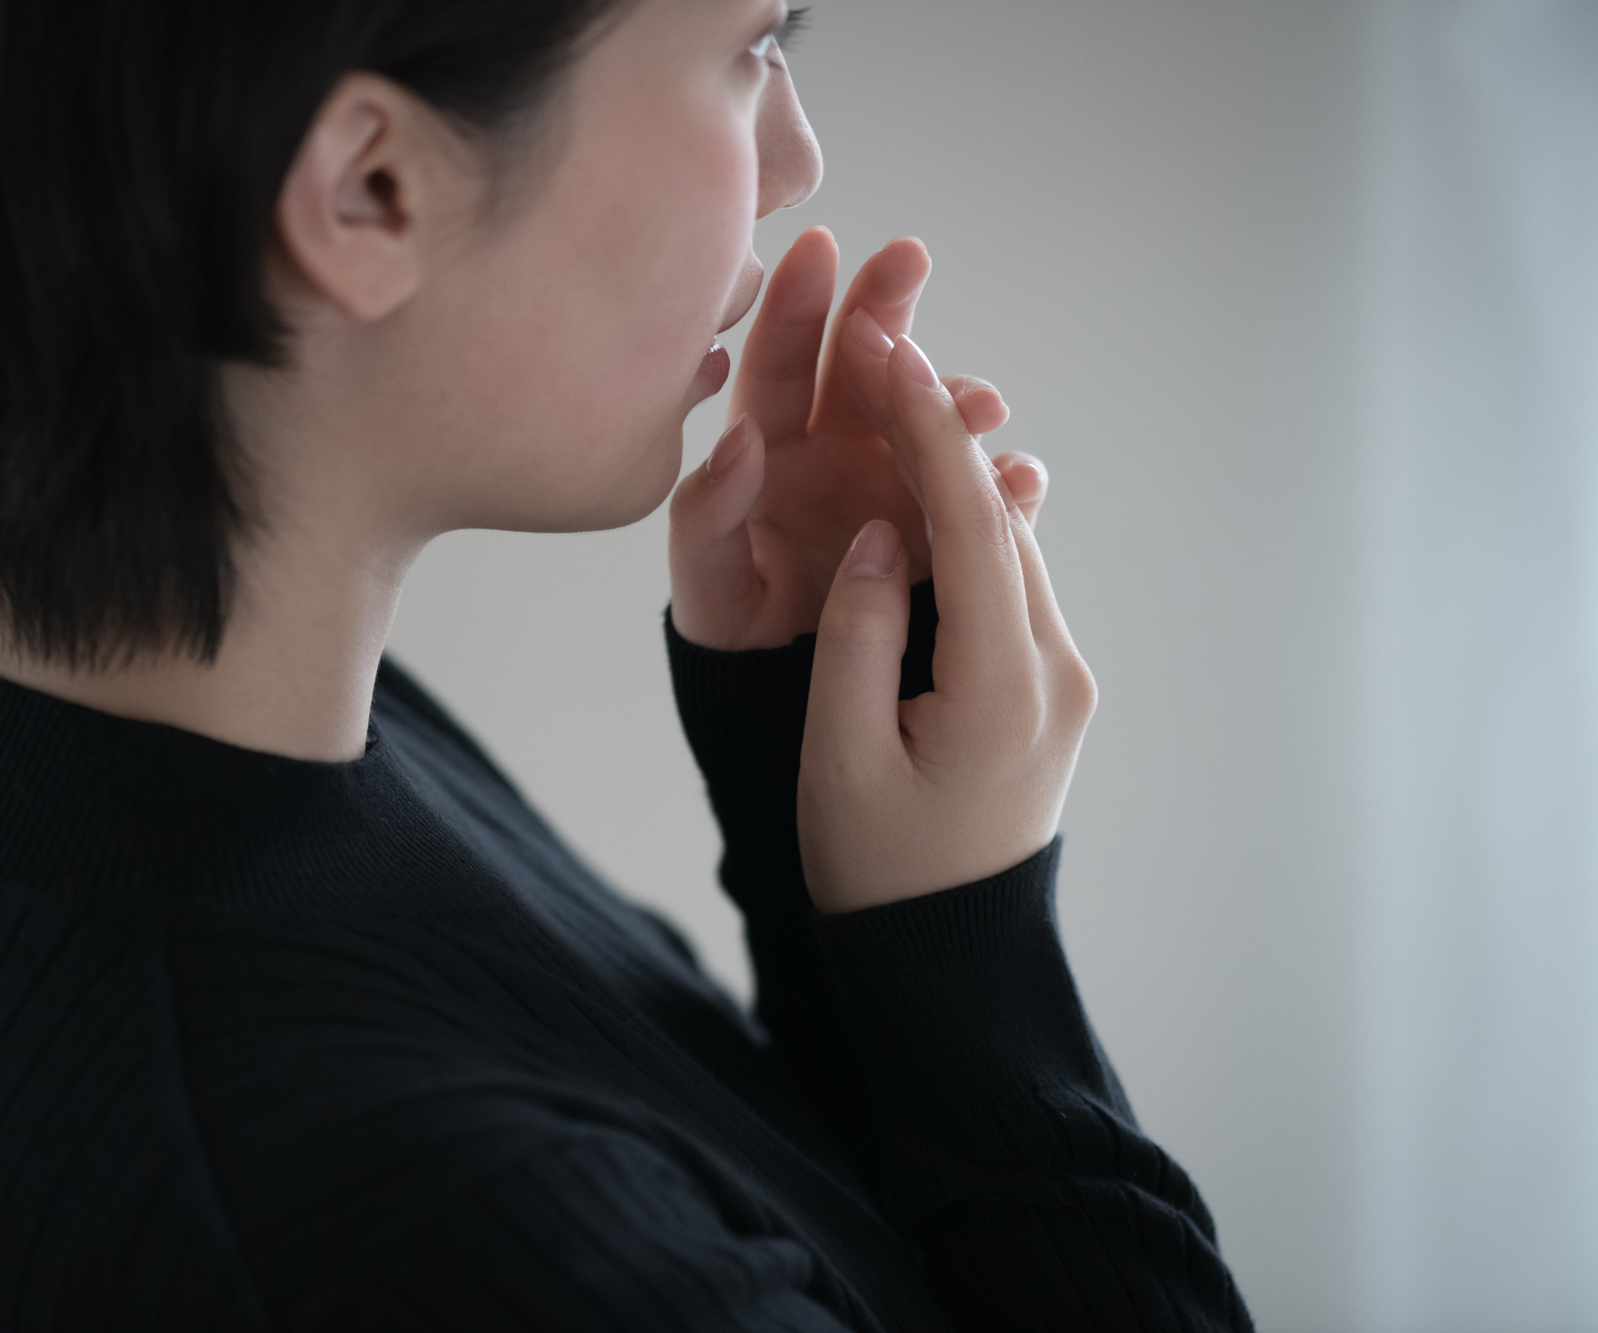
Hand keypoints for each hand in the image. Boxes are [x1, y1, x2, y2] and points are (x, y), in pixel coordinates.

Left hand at [669, 227, 1044, 650]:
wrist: (783, 707)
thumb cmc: (734, 635)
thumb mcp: (707, 584)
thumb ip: (707, 514)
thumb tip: (739, 440)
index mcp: (773, 449)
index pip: (783, 361)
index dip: (800, 303)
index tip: (820, 247)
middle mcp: (838, 452)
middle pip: (865, 365)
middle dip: (888, 307)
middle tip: (911, 257)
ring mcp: (897, 486)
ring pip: (930, 421)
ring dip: (954, 403)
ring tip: (979, 404)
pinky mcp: (945, 532)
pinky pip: (981, 496)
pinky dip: (1005, 487)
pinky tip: (1019, 481)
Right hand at [797, 326, 1096, 912]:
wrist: (947, 958)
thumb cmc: (880, 871)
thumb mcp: (841, 756)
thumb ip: (857, 635)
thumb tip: (874, 534)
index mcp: (1007, 687)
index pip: (974, 524)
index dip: (926, 430)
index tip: (885, 348)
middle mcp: (1056, 670)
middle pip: (1000, 519)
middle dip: (937, 428)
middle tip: (874, 338)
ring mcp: (1062, 679)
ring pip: (1006, 545)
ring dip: (949, 473)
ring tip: (888, 391)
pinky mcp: (1047, 688)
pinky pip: (1004, 584)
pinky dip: (962, 528)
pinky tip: (918, 487)